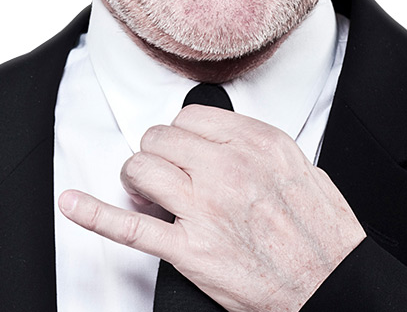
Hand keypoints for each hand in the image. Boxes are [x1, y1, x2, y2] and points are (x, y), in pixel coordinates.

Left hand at [58, 105, 367, 311]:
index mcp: (258, 146)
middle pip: (159, 140)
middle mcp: (228, 171)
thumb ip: (260, 149)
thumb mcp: (303, 170)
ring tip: (149, 194)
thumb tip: (226, 141)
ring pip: (140, 170)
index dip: (180, 135)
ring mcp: (204, 210)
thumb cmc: (323, 238)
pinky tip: (73, 203)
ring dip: (138, 180)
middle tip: (167, 175)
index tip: (183, 149)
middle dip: (156, 155)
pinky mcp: (188, 251)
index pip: (191, 118)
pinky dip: (93, 214)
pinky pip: (130, 227)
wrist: (332, 287)